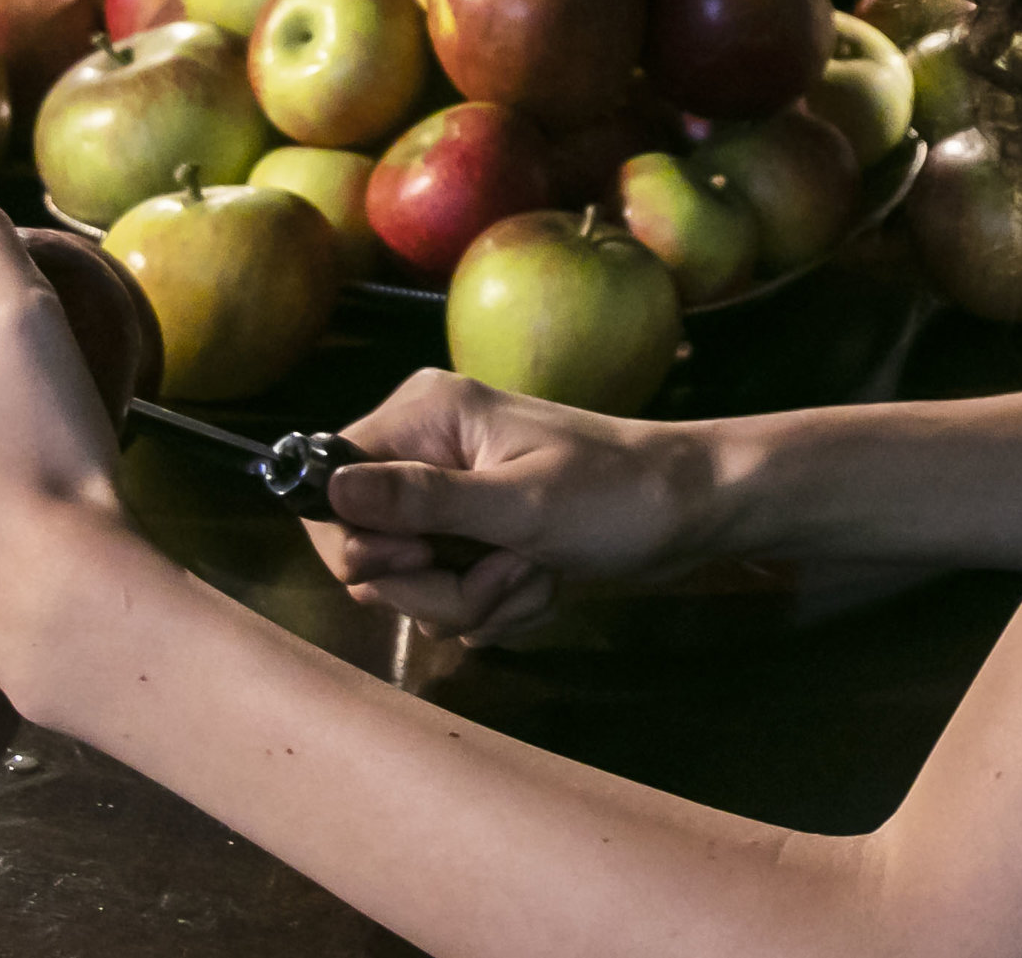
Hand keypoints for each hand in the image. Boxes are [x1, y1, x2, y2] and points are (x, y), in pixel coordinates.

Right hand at [312, 371, 717, 646]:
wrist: (693, 510)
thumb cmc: (618, 495)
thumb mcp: (521, 504)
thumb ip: (422, 500)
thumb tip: (328, 487)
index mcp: (427, 416)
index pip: (329, 487)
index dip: (360, 544)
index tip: (418, 561)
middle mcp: (426, 450)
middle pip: (366, 551)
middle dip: (434, 587)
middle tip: (502, 574)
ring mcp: (451, 497)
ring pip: (410, 586)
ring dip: (473, 601)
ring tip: (533, 573)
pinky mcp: (475, 537)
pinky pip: (448, 597)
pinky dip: (494, 605)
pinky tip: (542, 582)